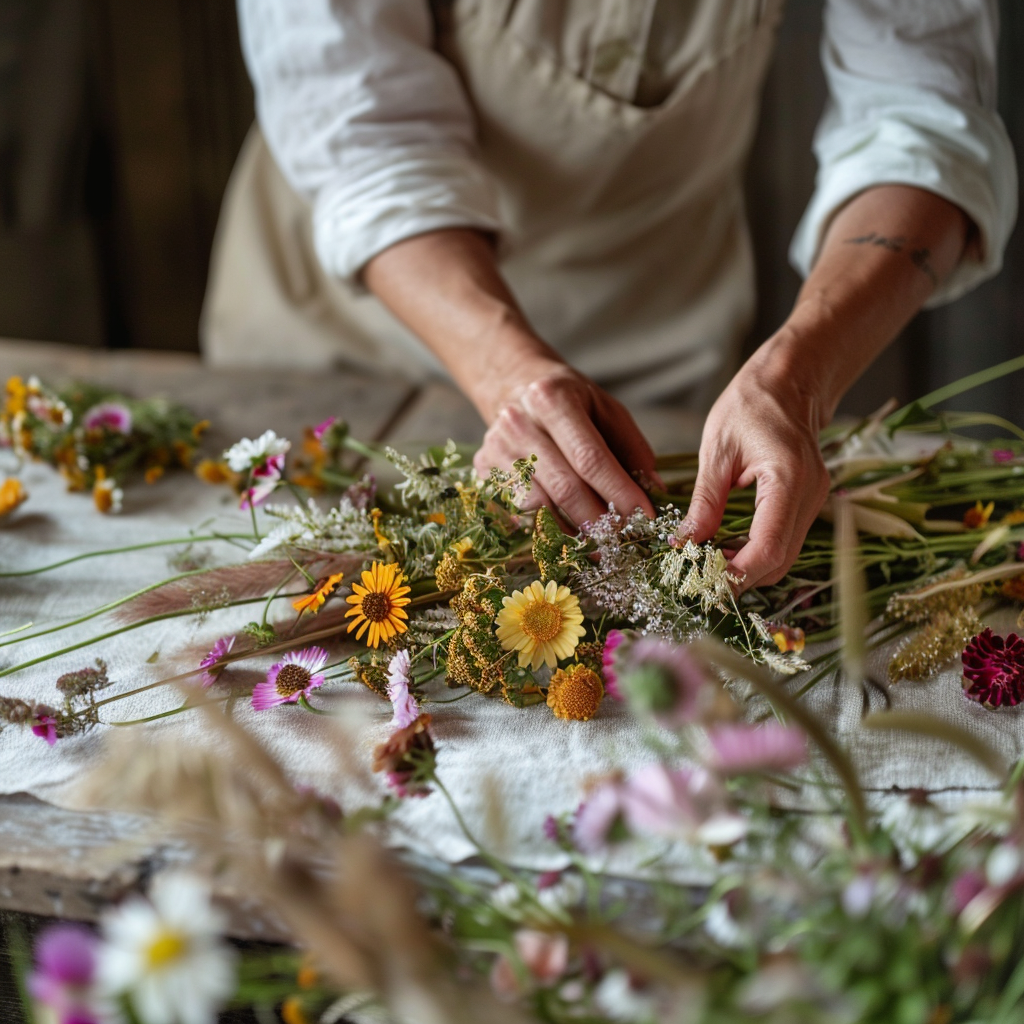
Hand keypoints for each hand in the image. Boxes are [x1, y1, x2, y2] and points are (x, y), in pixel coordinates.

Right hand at [473, 360, 657, 525]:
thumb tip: (654, 491)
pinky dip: (546, 529)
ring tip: (599, 545)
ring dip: (573, 532)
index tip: (645, 517)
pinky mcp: (485, 471)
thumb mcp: (606, 409)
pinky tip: (567, 536)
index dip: (619, 492)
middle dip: (599, 521)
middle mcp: (518, 423)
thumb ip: (632, 448)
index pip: (590, 458)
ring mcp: (496, 449)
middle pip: (564, 488)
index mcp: (553, 400)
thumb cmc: (570, 401)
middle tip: (623, 540)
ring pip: (539, 507)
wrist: (514, 385)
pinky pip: (518, 513)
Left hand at [683, 356, 830, 590]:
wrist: (789, 380)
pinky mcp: (808, 502)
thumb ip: (705, 502)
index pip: (769, 548)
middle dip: (739, 576)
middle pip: (779, 561)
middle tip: (696, 576)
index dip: (738, 574)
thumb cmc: (751, 403)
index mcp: (788, 480)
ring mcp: (815, 501)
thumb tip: (685, 544)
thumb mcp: (717, 451)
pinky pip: (784, 539)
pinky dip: (756, 551)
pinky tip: (726, 546)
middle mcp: (810, 496)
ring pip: (783, 555)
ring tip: (705, 562)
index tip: (704, 584)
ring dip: (747, 566)